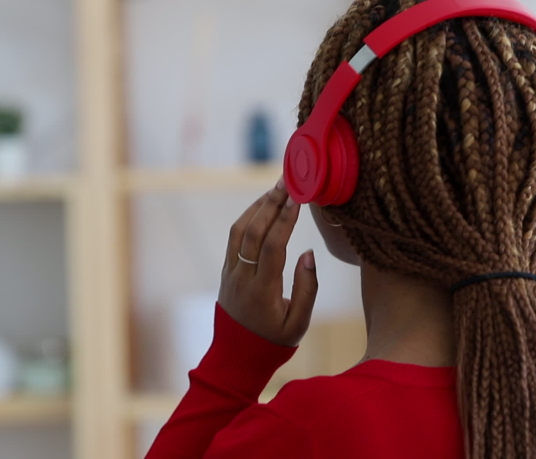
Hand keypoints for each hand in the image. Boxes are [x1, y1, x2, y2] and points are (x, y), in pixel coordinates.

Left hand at [217, 177, 317, 346]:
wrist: (237, 355)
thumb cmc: (274, 341)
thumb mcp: (298, 324)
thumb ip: (307, 289)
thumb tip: (309, 254)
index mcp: (263, 291)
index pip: (273, 247)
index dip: (285, 221)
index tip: (297, 199)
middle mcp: (242, 278)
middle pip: (254, 232)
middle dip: (271, 204)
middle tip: (286, 181)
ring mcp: (231, 273)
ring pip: (239, 231)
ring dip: (258, 206)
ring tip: (276, 188)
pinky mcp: (226, 270)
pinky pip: (234, 238)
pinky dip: (248, 217)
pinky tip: (262, 206)